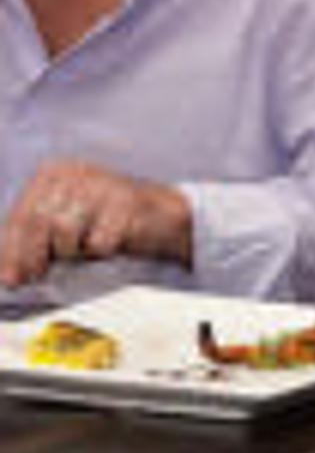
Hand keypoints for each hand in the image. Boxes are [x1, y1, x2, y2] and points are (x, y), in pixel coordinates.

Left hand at [0, 160, 192, 287]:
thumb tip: (6, 275)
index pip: (22, 216)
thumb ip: (33, 241)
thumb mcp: (63, 224)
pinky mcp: (127, 203)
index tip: (12, 279)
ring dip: (73, 252)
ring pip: (66, 232)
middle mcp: (76, 173)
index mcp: (54, 173)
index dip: (12, 252)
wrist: (162, 215)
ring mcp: (103, 185)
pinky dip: (101, 251)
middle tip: (38, 275)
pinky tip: (109, 243)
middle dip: (35, 256)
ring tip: (85, 249)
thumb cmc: (105, 221)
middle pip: (39, 223)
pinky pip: (99, 241)